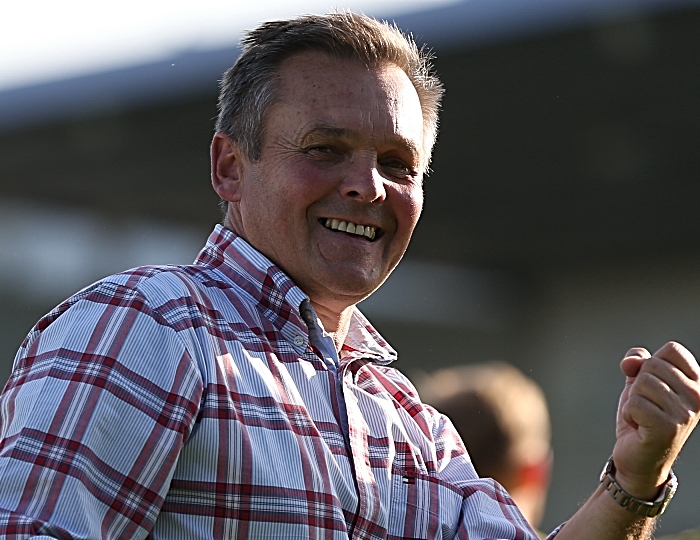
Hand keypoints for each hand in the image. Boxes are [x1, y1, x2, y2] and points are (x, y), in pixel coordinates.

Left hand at [613, 342, 699, 499]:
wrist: (639, 456)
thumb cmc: (642, 415)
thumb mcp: (639, 381)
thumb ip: (637, 361)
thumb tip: (631, 362)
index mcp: (697, 382)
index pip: (673, 349)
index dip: (651, 363)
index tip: (653, 384)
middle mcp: (698, 397)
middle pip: (653, 364)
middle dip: (639, 384)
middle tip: (647, 405)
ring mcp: (686, 414)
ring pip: (642, 383)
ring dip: (634, 400)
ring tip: (644, 417)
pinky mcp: (669, 428)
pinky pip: (634, 403)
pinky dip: (629, 414)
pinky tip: (640, 427)